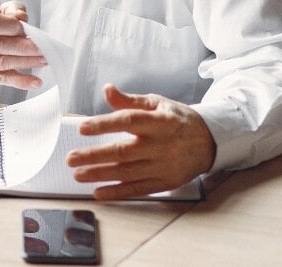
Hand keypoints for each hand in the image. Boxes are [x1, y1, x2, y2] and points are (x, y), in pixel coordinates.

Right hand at [0, 0, 45, 89]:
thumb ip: (11, 10)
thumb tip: (21, 17)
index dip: (10, 26)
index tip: (26, 29)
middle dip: (24, 47)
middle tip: (42, 47)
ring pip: (1, 63)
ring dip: (26, 62)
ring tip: (43, 59)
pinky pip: (2, 79)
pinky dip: (20, 81)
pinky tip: (34, 81)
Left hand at [66, 84, 215, 200]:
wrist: (210, 141)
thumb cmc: (177, 120)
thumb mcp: (157, 103)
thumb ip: (130, 100)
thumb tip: (107, 90)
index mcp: (159, 121)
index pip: (128, 121)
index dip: (104, 124)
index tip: (82, 127)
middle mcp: (162, 145)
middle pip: (124, 152)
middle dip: (95, 156)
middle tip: (71, 158)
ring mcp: (164, 166)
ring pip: (128, 173)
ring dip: (100, 175)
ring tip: (78, 174)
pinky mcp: (166, 182)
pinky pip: (139, 189)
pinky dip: (118, 192)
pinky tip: (99, 192)